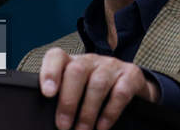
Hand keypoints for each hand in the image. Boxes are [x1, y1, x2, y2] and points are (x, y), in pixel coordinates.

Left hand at [39, 47, 158, 129]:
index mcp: (73, 62)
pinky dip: (109, 112)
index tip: (48, 93)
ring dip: (88, 112)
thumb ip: (63, 98)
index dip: (50, 72)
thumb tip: (51, 119)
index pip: (56, 57)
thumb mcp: (77, 91)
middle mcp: (92, 60)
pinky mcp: (131, 75)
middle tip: (64, 125)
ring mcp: (112, 65)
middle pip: (77, 70)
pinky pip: (120, 92)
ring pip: (97, 83)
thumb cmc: (95, 93)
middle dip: (68, 101)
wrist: (131, 86)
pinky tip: (102, 126)